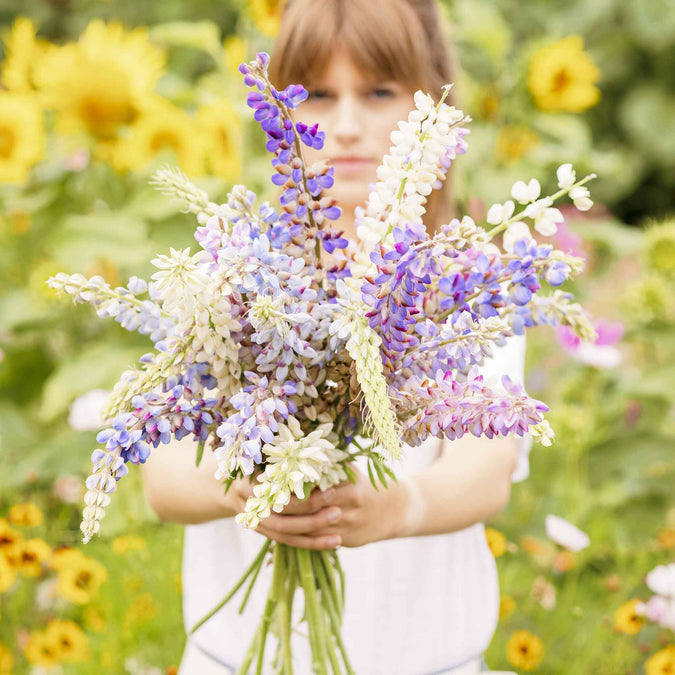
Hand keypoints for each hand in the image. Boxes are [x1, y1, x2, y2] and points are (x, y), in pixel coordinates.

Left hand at [230, 466, 409, 550]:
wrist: (394, 510)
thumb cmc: (365, 483)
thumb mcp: (349, 469)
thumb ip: (326, 462)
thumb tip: (295, 446)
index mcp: (346, 482)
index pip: (309, 481)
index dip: (285, 480)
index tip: (264, 476)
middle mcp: (346, 504)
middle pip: (305, 506)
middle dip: (280, 502)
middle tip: (254, 497)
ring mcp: (345, 525)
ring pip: (307, 526)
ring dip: (283, 522)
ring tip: (260, 514)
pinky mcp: (344, 540)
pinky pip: (315, 541)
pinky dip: (296, 535)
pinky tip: (278, 530)